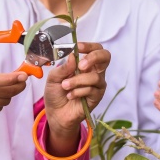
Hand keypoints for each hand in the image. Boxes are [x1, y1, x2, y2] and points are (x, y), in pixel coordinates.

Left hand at [43, 42, 109, 157]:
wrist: (56, 113)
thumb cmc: (56, 93)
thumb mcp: (53, 78)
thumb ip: (63, 67)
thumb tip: (72, 56)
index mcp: (84, 63)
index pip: (95, 49)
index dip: (89, 46)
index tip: (78, 47)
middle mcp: (94, 71)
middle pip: (105, 57)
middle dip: (93, 57)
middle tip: (80, 65)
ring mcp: (97, 84)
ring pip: (95, 76)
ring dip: (77, 80)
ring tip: (65, 86)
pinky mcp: (97, 97)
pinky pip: (91, 90)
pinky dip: (78, 91)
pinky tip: (70, 95)